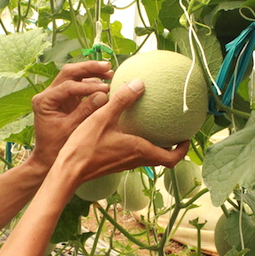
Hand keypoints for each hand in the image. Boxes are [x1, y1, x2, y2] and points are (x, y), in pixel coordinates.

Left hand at [26, 60, 112, 167]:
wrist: (48, 158)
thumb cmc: (57, 147)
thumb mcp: (72, 129)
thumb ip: (86, 111)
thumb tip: (104, 94)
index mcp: (44, 101)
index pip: (67, 86)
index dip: (87, 86)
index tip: (106, 89)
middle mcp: (47, 94)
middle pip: (69, 73)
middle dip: (89, 68)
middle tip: (108, 67)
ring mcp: (56, 95)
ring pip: (74, 75)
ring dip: (92, 72)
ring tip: (110, 73)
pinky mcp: (65, 98)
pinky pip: (78, 85)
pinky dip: (92, 82)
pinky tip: (105, 83)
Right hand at [56, 78, 188, 184]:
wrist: (68, 171)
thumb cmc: (85, 147)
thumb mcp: (103, 117)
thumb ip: (121, 100)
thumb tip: (139, 83)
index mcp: (139, 150)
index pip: (171, 158)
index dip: (183, 149)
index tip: (187, 137)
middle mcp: (136, 160)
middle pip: (162, 159)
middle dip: (172, 147)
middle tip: (175, 131)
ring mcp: (125, 164)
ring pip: (149, 157)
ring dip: (157, 146)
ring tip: (156, 129)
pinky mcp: (115, 164)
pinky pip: (135, 155)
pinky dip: (140, 145)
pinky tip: (129, 130)